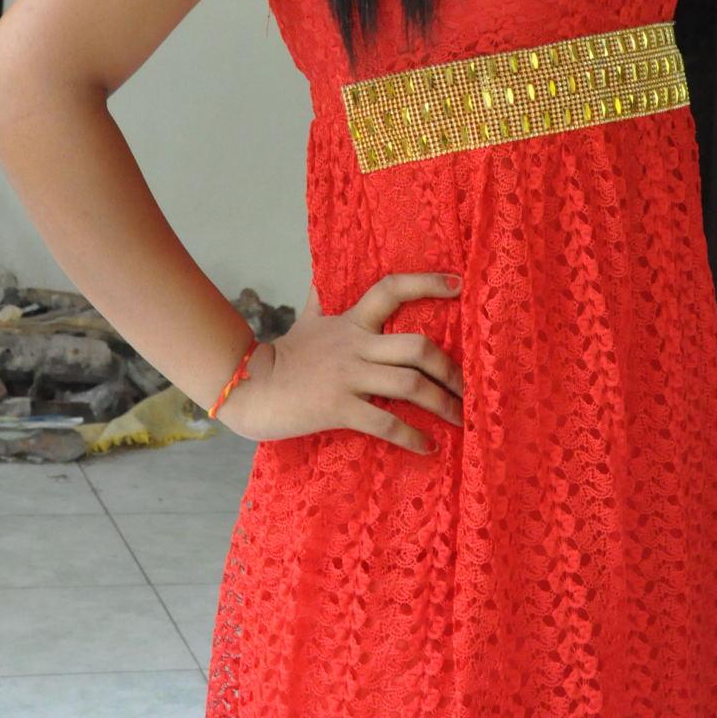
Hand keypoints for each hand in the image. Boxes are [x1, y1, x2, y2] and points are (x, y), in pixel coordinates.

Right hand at [216, 272, 464, 455]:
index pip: (391, 290)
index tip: (459, 285)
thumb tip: (325, 270)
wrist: (248, 388)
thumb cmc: (284, 356)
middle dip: (450, 368)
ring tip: (461, 419)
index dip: (426, 283)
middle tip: (468, 386)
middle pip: (416, 347)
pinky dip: (412, 437)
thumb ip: (323, 297)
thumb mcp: (307, 319)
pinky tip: (429, 447)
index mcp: (351, 321)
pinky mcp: (338, 408)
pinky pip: (385, 422)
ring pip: (409, 385)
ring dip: (442, 404)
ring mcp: (347, 377)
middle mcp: (355, 345)